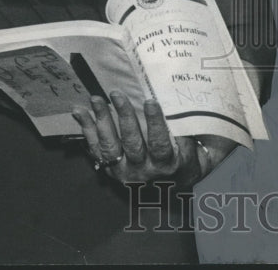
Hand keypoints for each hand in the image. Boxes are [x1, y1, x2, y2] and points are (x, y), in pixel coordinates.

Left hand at [72, 92, 201, 185]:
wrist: (174, 184)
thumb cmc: (189, 157)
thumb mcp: (198, 148)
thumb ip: (196, 131)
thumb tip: (194, 104)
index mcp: (167, 164)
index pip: (160, 143)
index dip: (154, 122)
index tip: (150, 101)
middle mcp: (143, 171)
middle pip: (132, 143)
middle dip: (124, 116)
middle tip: (117, 94)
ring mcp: (124, 171)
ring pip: (110, 146)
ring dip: (102, 121)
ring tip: (96, 99)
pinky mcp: (110, 168)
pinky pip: (95, 149)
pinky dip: (86, 129)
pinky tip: (79, 111)